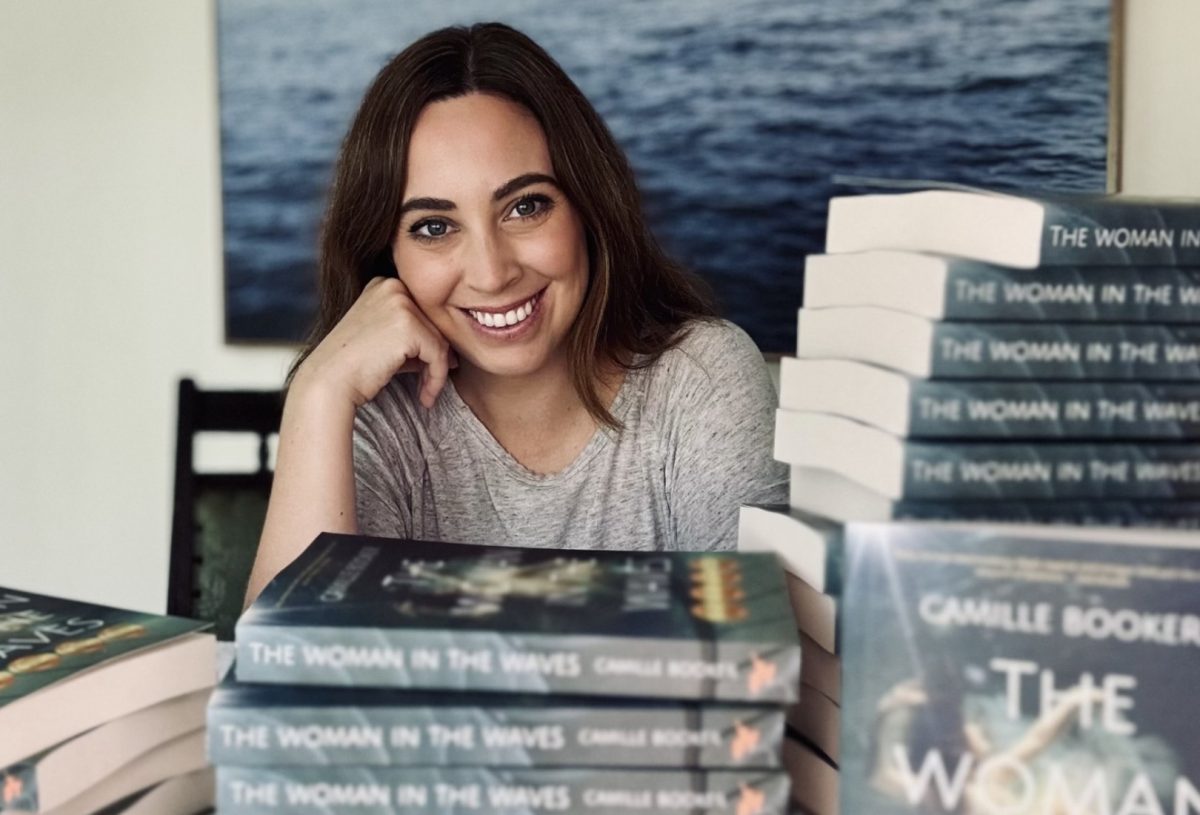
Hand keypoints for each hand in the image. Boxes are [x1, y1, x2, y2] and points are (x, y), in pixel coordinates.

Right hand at [293, 276, 456, 409]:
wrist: (329, 381)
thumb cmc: (354, 367)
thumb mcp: (385, 342)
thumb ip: (413, 339)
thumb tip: (449, 353)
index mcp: (384, 284)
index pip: (423, 314)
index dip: (429, 344)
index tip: (428, 370)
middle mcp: (393, 286)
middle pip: (434, 325)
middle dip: (436, 359)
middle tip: (430, 385)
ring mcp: (400, 303)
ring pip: (440, 341)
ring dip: (437, 372)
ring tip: (427, 394)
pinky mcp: (408, 325)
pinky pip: (438, 355)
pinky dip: (436, 379)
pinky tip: (425, 397)